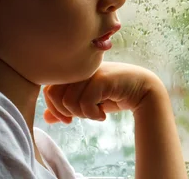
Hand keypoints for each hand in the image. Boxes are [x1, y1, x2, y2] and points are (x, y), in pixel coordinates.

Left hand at [43, 61, 160, 123]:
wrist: (142, 90)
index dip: (53, 108)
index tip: (68, 119)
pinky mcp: (101, 79)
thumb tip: (46, 118)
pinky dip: (92, 115)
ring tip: (95, 114)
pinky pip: (84, 103)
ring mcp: (91, 72)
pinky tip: (103, 116)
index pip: (48, 89)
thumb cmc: (113, 94)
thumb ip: (68, 107)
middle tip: (80, 118)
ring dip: (82, 115)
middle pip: (54, 94)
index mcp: (74, 71)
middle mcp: (81, 69)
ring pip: (68, 101)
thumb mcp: (87, 102)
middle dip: (65, 112)